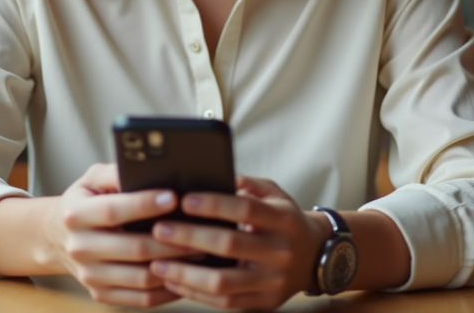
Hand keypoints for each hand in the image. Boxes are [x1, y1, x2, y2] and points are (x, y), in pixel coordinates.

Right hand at [47, 163, 201, 306]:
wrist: (56, 236)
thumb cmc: (85, 201)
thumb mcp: (93, 178)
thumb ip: (116, 171)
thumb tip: (149, 168)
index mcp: (76, 214)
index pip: (113, 210)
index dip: (144, 204)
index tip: (173, 196)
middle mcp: (79, 247)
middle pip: (134, 248)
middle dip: (172, 240)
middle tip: (200, 231)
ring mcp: (89, 275)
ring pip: (141, 277)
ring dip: (175, 266)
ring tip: (200, 252)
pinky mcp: (100, 294)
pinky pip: (142, 298)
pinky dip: (168, 290)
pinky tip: (186, 275)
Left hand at [148, 175, 329, 309]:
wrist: (316, 256)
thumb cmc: (284, 220)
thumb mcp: (273, 193)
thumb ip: (245, 183)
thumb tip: (211, 174)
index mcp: (283, 219)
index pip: (246, 209)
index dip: (214, 204)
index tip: (184, 200)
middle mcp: (281, 251)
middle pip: (230, 245)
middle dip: (190, 237)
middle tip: (160, 230)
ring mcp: (273, 281)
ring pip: (224, 282)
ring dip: (186, 273)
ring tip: (157, 263)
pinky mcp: (265, 303)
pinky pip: (225, 302)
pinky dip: (195, 293)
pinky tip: (173, 281)